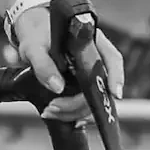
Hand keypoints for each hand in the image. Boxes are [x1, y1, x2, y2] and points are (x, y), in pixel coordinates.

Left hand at [11, 5, 124, 123]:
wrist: (33, 36)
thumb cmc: (37, 36)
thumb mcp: (34, 47)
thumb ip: (43, 65)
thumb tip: (57, 87)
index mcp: (91, 42)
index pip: (112, 59)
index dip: (117, 76)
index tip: (114, 93)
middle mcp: (95, 59)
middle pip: (101, 86)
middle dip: (80, 104)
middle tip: (54, 108)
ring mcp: (90, 74)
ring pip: (93, 99)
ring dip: (74, 111)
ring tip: (49, 111)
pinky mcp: (81, 86)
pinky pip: (84, 102)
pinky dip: (73, 111)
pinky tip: (59, 114)